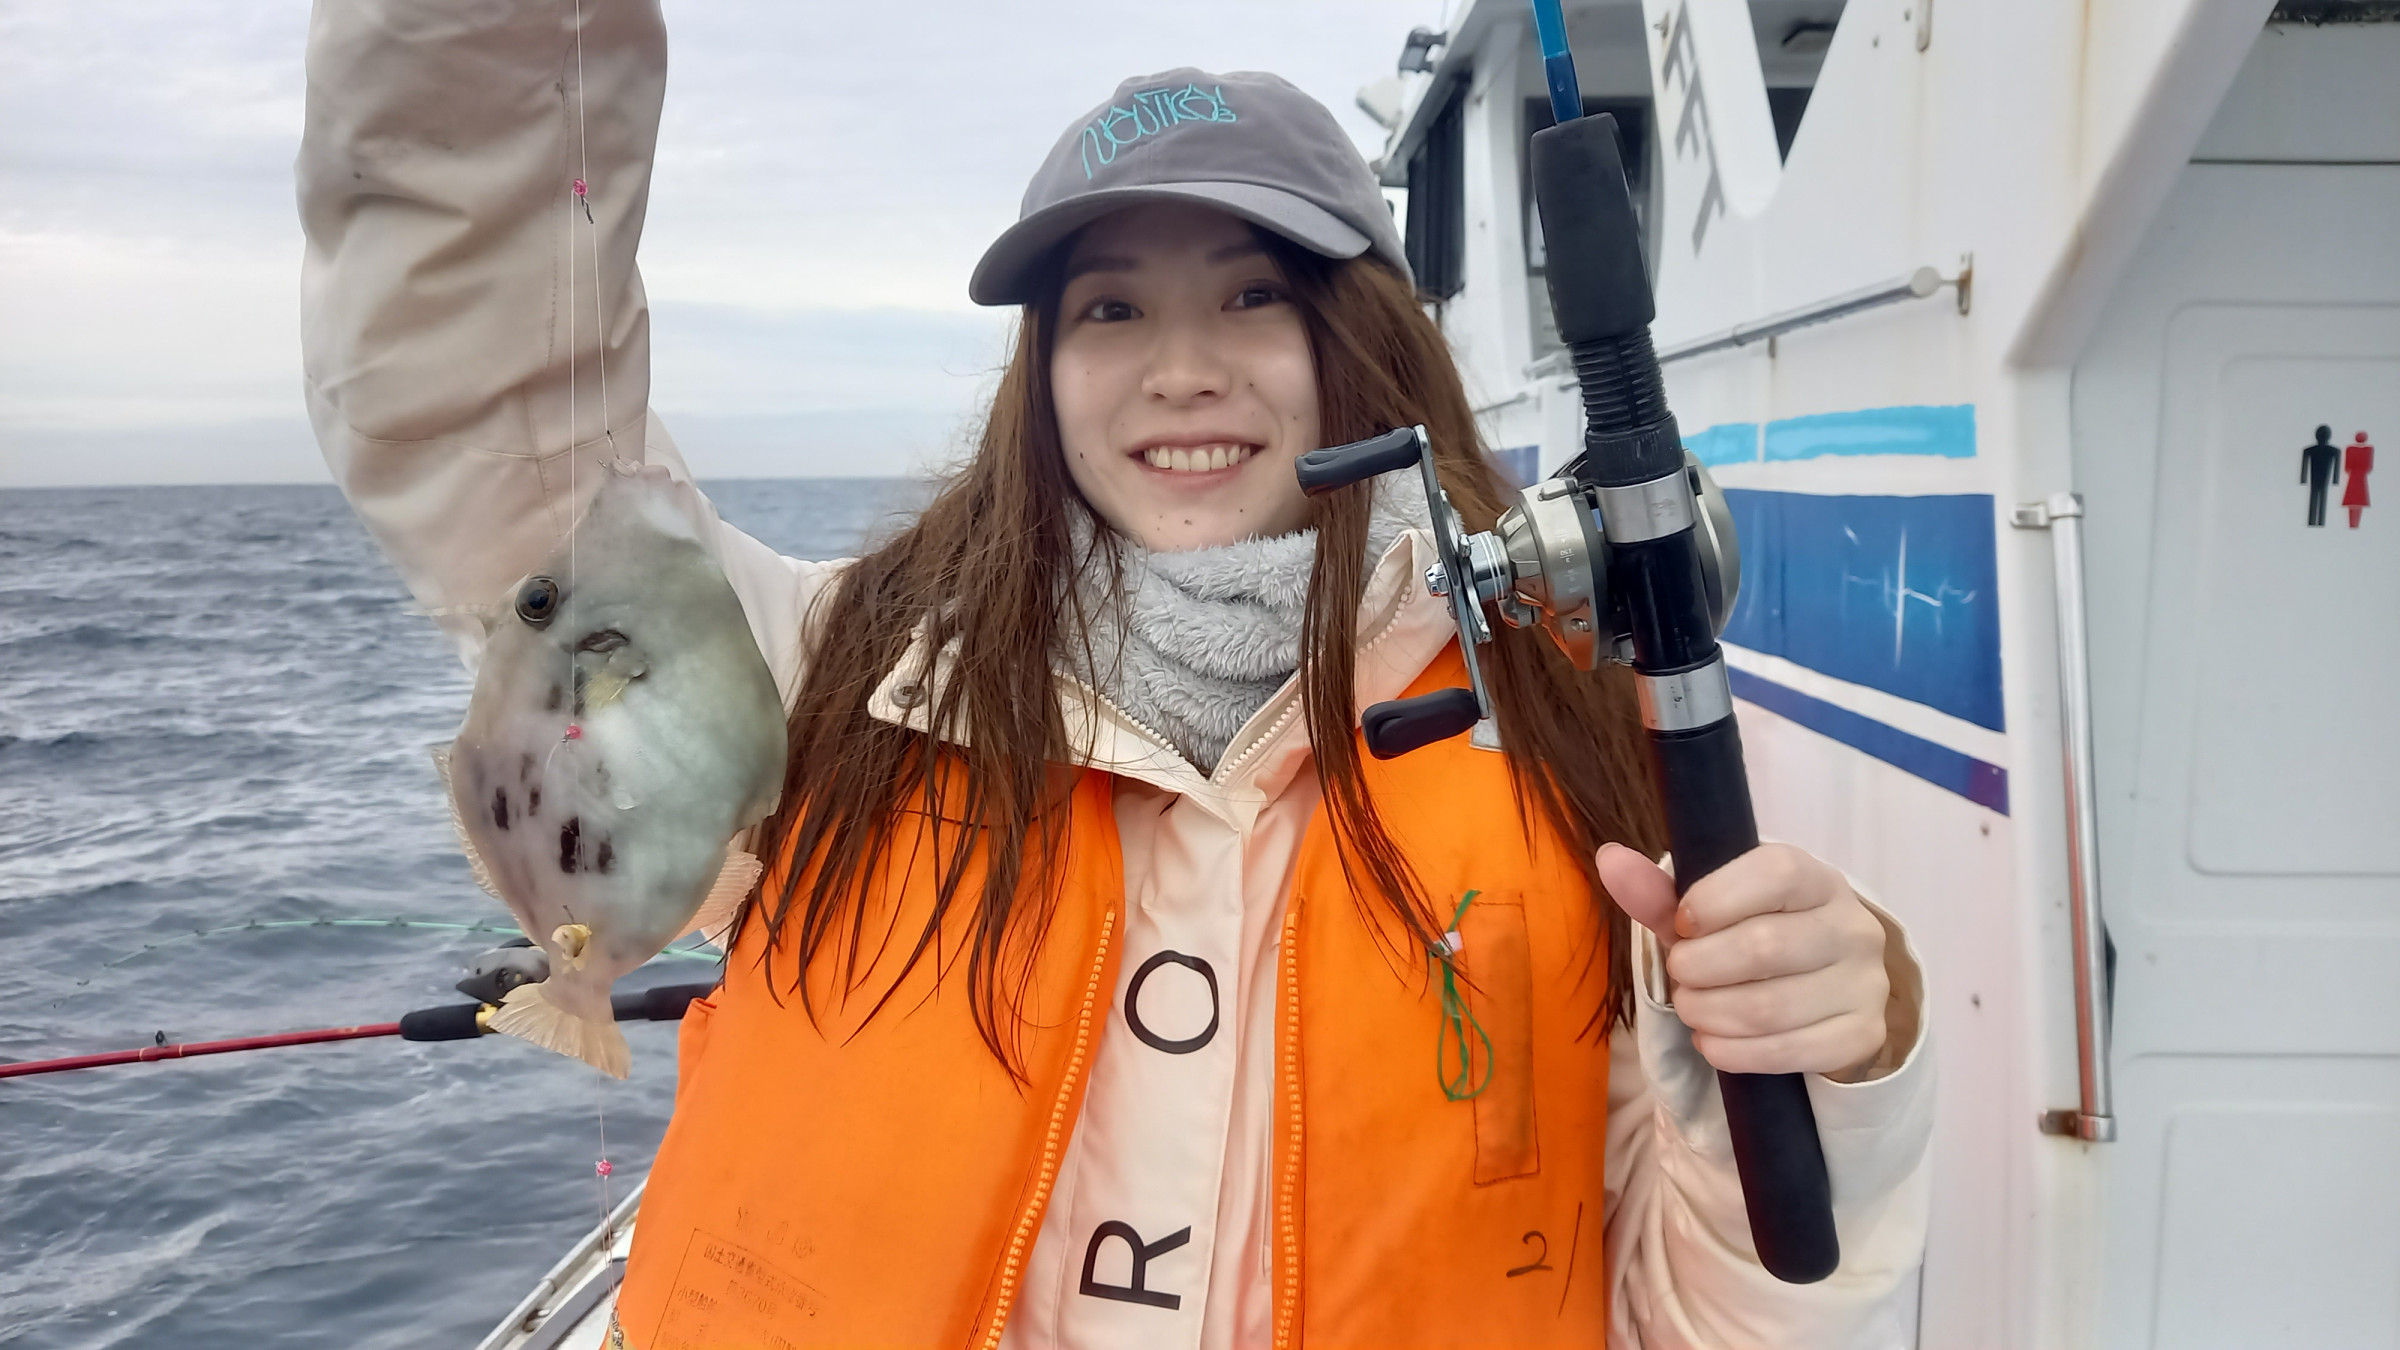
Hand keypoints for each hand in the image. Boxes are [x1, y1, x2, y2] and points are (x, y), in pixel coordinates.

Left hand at [1597, 842, 1889, 1080]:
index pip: (1776, 873)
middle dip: (1699, 968)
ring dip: (1709, 1013)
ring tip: (1691, 1008)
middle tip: (1680, 975)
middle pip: (1765, 947)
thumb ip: (1660, 893)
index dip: (1715, 899)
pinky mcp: (1862, 1036)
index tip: (1682, 924)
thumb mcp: (1711, 912)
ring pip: (1771, 1007)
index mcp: (1816, 880)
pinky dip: (1736, 1053)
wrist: (1821, 990)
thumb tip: (1609, 860)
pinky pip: (1791, 1052)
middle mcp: (1852, 927)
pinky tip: (1713, 1042)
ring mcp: (1865, 984)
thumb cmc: (1755, 938)